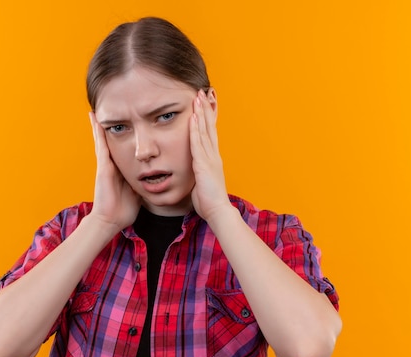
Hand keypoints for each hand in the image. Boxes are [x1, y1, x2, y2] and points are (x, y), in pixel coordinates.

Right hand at [88, 112, 140, 230]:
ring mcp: (106, 164)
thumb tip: (157, 177)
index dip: (125, 133)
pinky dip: (98, 132)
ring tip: (97, 108)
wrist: (112, 220)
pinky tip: (96, 120)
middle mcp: (112, 163)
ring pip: (103, 139)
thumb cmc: (124, 209)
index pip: (124, 146)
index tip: (128, 120)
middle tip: (109, 108)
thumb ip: (145, 181)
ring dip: (100, 124)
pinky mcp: (103, 166)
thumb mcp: (139, 190)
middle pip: (113, 139)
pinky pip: (101, 145)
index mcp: (122, 168)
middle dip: (112, 125)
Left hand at [189, 89, 231, 222]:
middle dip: (205, 109)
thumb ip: (198, 172)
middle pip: (209, 127)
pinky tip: (192, 119)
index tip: (203, 103)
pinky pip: (198, 144)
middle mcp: (213, 155)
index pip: (210, 133)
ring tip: (198, 98)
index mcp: (212, 158)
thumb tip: (193, 170)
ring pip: (204, 131)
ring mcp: (210, 158)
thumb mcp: (202, 181)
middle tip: (201, 92)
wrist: (217, 210)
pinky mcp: (204, 165)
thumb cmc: (208, 200)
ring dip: (201, 114)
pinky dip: (195, 130)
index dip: (207, 117)